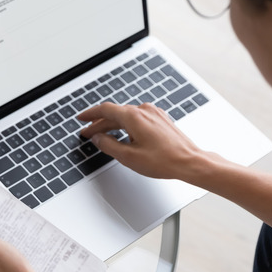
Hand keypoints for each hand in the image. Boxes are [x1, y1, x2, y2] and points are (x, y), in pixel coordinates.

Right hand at [78, 102, 221, 181]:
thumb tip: (98, 139)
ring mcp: (154, 113)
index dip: (90, 114)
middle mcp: (144, 110)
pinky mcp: (161, 119)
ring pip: (126, 116)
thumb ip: (109, 145)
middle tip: (88, 133)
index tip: (81, 119)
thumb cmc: (165, 160)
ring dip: (113, 125)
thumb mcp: (129, 157)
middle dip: (99, 124)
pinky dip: (127, 125)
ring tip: (104, 136)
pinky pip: (138, 118)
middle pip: (115, 113)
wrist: (190, 162)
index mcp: (134, 116)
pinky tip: (125, 135)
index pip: (105, 110)